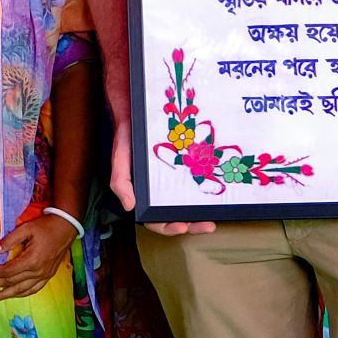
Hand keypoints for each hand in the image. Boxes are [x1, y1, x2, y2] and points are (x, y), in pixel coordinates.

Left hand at [0, 216, 74, 301]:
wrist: (66, 228)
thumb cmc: (45, 227)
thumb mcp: (26, 228)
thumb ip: (10, 240)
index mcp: (31, 260)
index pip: (8, 271)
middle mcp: (38, 271)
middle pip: (12, 282)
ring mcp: (44, 275)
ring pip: (22, 290)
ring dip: (6, 295)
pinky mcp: (48, 276)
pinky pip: (33, 290)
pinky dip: (22, 294)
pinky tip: (13, 295)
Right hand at [109, 116, 214, 235]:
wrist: (137, 110)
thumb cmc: (128, 137)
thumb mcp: (120, 159)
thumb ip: (121, 182)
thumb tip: (130, 206)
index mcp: (144, 193)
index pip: (155, 219)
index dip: (168, 227)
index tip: (181, 226)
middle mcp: (160, 189)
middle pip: (177, 215)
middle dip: (192, 224)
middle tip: (207, 226)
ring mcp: (175, 178)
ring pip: (189, 202)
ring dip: (201, 212)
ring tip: (214, 216)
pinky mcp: (186, 164)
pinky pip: (197, 180)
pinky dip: (206, 189)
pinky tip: (216, 192)